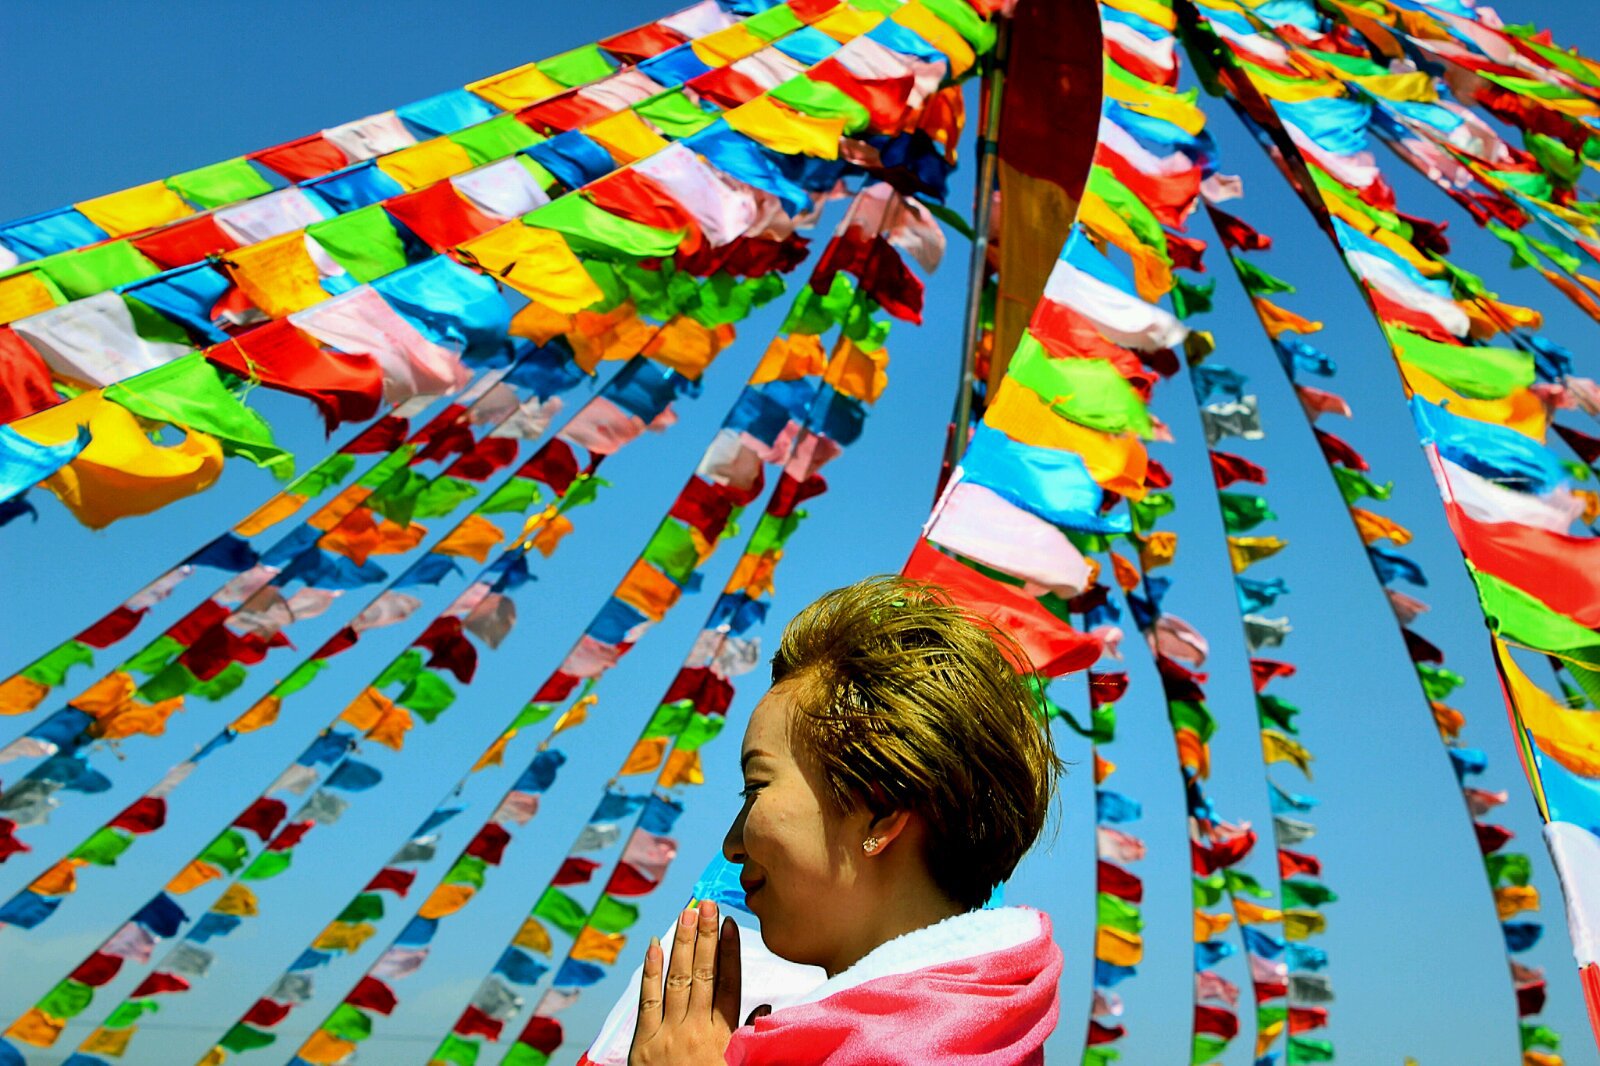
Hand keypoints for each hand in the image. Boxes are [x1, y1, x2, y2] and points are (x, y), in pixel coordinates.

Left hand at [629, 900, 741, 1064]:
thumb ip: (749, 1037)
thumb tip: (764, 1006)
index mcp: (722, 1038)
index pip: (729, 985)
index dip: (729, 952)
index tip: (729, 923)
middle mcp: (696, 1031)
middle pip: (703, 974)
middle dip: (705, 936)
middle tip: (706, 902)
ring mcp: (667, 1035)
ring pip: (676, 980)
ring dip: (681, 943)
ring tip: (685, 912)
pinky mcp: (643, 1044)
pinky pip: (646, 1001)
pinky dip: (650, 971)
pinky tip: (654, 945)